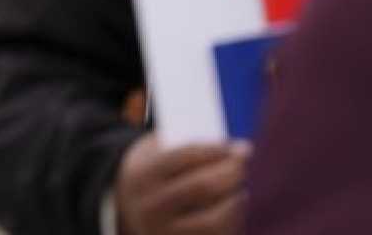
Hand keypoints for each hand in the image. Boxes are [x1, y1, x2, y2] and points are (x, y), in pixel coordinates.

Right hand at [114, 133, 247, 234]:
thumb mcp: (153, 154)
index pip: (186, 157)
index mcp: (143, 176)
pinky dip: (231, 220)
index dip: (216, 150)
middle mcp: (151, 206)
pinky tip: (234, 205)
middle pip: (202, 187)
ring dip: (234, 200)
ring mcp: (166, 231)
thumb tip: (237, 148)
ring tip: (240, 186)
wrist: (128, 210)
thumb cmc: (152, 174)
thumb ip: (185, 147)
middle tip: (243, 161)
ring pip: (213, 219)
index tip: (238, 146)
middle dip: (230, 172)